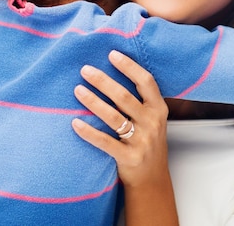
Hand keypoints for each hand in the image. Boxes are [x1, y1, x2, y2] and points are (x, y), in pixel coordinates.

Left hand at [72, 50, 177, 224]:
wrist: (152, 178)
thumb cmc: (147, 140)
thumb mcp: (152, 118)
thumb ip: (139, 99)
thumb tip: (111, 71)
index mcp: (159, 108)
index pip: (146, 81)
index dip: (129, 67)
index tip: (111, 54)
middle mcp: (152, 123)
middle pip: (124, 96)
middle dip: (103, 81)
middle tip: (85, 70)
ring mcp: (142, 141)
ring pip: (113, 117)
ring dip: (93, 101)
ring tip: (77, 90)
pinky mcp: (129, 158)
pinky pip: (105, 142)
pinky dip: (88, 132)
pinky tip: (75, 123)